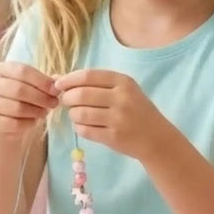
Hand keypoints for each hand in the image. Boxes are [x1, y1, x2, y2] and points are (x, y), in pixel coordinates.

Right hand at [0, 61, 57, 136]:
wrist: (6, 122)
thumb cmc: (23, 99)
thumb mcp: (33, 86)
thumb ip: (46, 82)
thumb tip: (58, 83)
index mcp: (1, 69)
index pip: (22, 71)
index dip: (42, 81)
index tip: (56, 90)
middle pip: (19, 89)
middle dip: (41, 97)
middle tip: (54, 103)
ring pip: (17, 108)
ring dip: (36, 111)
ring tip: (45, 112)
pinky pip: (13, 124)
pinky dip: (28, 123)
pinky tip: (33, 121)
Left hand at [53, 69, 169, 161]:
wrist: (156, 138)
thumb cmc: (135, 110)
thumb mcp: (122, 91)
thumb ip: (94, 84)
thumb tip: (57, 79)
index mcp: (123, 82)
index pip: (87, 76)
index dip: (68, 79)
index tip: (58, 84)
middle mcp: (122, 98)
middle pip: (80, 94)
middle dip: (67, 98)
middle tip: (65, 102)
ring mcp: (118, 119)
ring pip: (80, 113)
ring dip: (72, 114)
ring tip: (76, 114)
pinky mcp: (113, 137)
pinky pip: (84, 130)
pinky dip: (78, 127)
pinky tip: (83, 126)